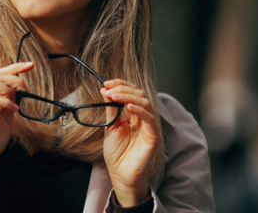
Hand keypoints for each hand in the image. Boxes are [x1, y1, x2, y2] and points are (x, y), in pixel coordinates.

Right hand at [0, 62, 32, 177]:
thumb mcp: (6, 118)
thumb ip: (10, 102)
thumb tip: (20, 90)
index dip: (15, 67)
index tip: (30, 65)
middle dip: (14, 77)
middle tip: (26, 90)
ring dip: (8, 89)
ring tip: (15, 104)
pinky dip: (5, 102)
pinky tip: (13, 110)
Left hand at [101, 79, 160, 206]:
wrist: (120, 174)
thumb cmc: (117, 153)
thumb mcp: (110, 127)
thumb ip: (111, 110)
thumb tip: (105, 90)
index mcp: (134, 115)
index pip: (132, 93)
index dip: (121, 85)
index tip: (106, 83)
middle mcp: (143, 118)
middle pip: (139, 95)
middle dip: (123, 88)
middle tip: (108, 89)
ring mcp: (149, 127)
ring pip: (145, 103)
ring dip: (129, 96)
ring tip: (113, 96)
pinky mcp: (153, 137)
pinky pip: (150, 120)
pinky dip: (140, 111)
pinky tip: (128, 108)